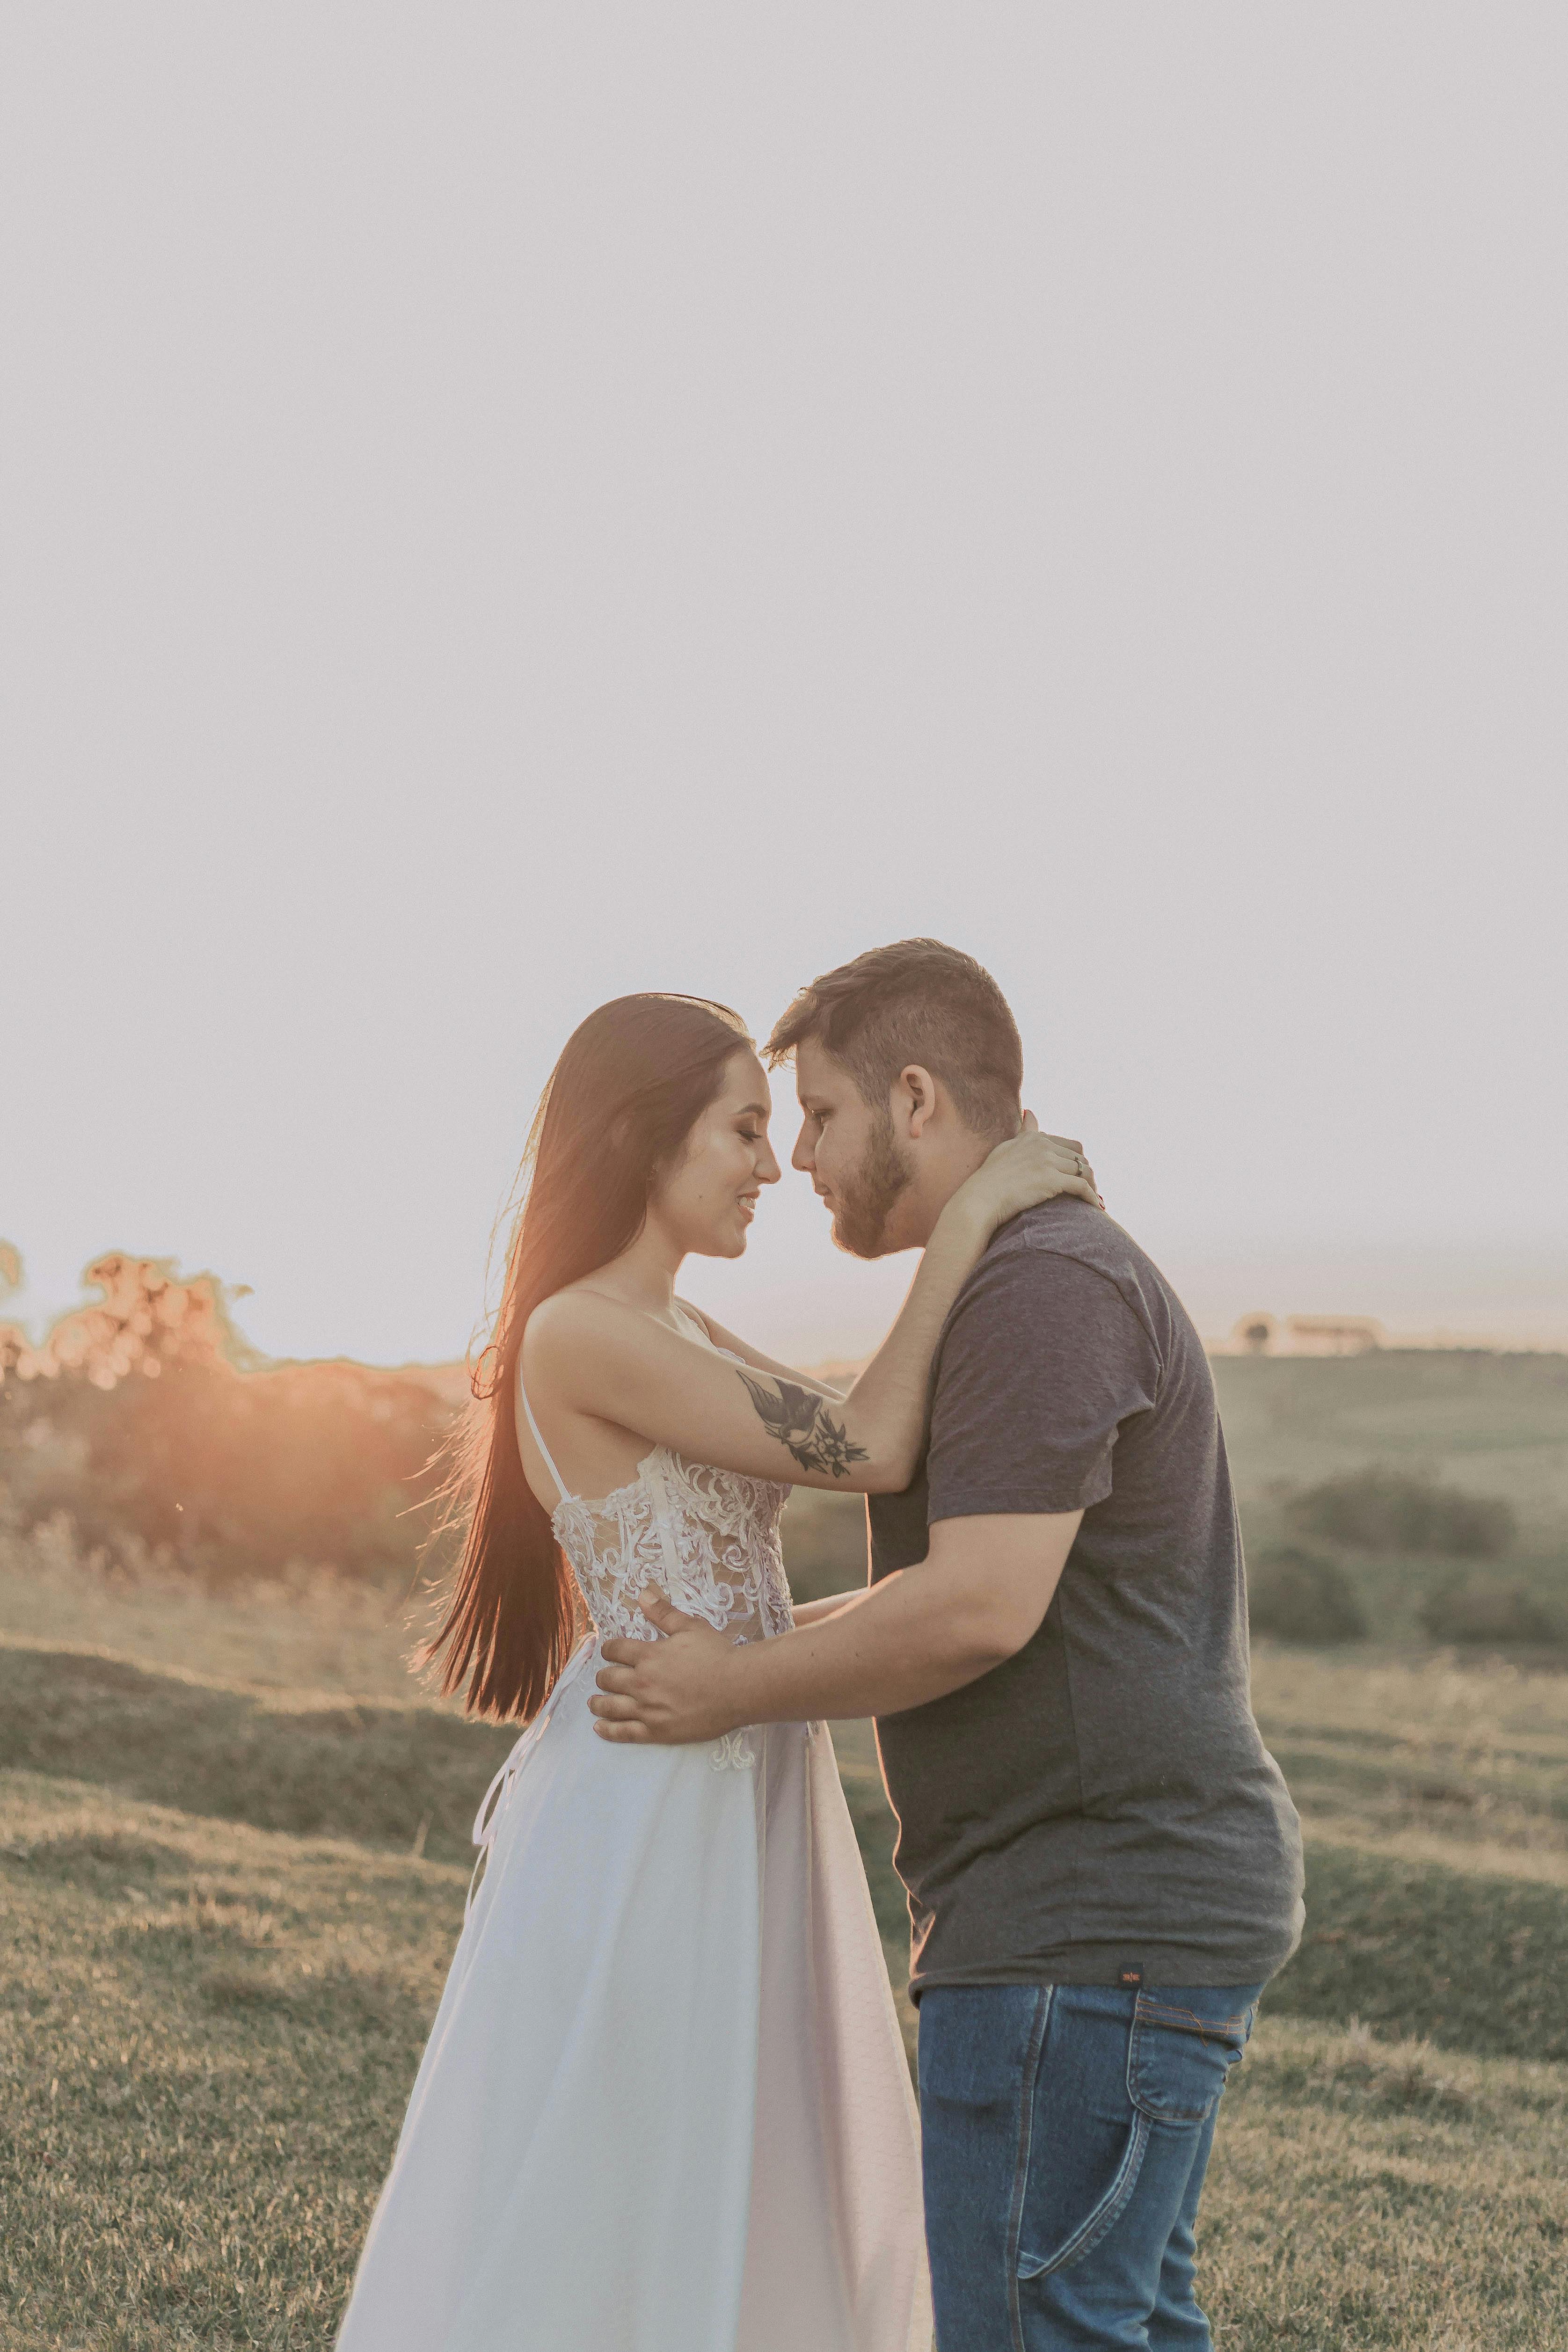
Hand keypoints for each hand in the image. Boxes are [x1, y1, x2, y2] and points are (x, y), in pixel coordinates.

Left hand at [589, 1588, 746, 1744]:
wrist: (738, 1688)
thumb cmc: (717, 1654)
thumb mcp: (690, 1627)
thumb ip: (663, 1612)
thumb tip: (642, 1594)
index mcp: (648, 1655)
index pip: (615, 1650)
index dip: (609, 1649)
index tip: (609, 1651)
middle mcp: (642, 1682)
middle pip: (608, 1679)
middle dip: (603, 1676)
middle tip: (604, 1677)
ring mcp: (648, 1709)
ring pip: (610, 1707)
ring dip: (598, 1703)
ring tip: (593, 1702)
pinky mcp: (657, 1731)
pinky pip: (624, 1733)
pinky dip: (608, 1730)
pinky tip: (598, 1728)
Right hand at [956, 1112, 1101, 1234]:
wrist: (981, 1198)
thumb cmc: (990, 1178)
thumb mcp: (1007, 1147)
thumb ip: (1024, 1131)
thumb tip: (1030, 1112)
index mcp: (1035, 1138)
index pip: (1070, 1145)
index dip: (1077, 1162)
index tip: (1076, 1176)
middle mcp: (1043, 1145)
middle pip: (1079, 1157)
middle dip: (1085, 1173)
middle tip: (1087, 1189)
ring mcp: (1048, 1161)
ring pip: (1084, 1170)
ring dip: (1092, 1185)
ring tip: (1093, 1198)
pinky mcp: (1052, 1179)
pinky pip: (1082, 1186)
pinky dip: (1092, 1197)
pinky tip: (1095, 1207)